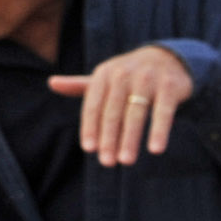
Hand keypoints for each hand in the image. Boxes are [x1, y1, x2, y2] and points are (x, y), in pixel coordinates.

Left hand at [51, 42, 195, 164]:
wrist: (167, 58)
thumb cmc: (129, 75)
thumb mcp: (105, 77)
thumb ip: (79, 85)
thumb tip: (51, 83)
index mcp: (103, 74)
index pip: (93, 105)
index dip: (90, 127)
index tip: (89, 149)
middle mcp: (122, 75)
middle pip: (112, 112)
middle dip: (108, 139)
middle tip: (106, 162)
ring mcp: (147, 80)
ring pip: (135, 114)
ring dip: (130, 139)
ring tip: (126, 161)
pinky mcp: (169, 86)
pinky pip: (163, 112)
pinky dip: (159, 131)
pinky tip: (155, 149)